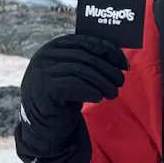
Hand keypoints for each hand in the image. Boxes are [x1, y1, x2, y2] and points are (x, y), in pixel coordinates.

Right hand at [15, 34, 127, 162]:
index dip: (106, 50)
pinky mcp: (46, 88)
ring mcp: (43, 71)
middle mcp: (46, 56)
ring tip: (113, 93)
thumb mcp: (71, 72)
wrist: (40, 121)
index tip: (123, 62)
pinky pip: (74, 86)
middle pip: (84, 57)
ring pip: (81, 71)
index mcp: (54, 47)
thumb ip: (88, 61)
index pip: (84, 41)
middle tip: (120, 81)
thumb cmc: (62, 95)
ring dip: (102, 82)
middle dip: (107, 69)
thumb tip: (118, 57)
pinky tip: (98, 98)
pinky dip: (90, 91)